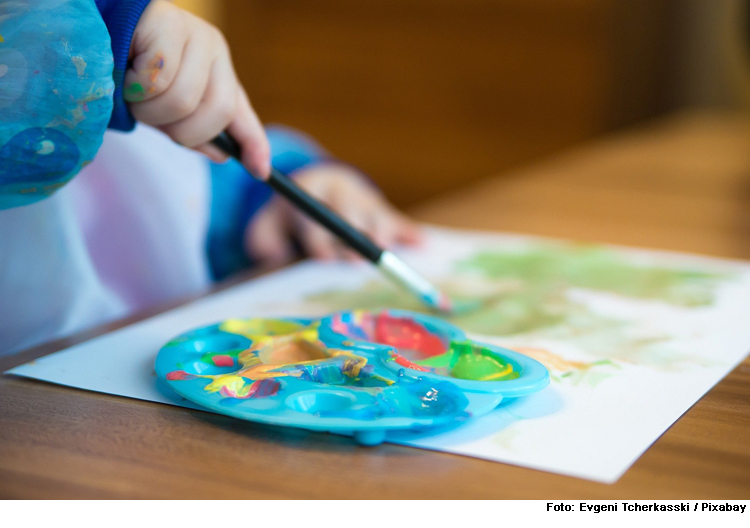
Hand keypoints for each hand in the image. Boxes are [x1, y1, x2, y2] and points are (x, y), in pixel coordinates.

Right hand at [123, 0, 269, 176]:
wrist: (90, 28)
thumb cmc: (123, 71)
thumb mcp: (162, 108)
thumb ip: (192, 131)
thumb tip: (222, 156)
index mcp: (218, 71)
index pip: (241, 112)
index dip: (254, 144)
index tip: (260, 172)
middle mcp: (214, 50)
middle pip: (217, 113)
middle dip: (179, 129)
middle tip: (149, 114)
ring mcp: (195, 33)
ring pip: (184, 100)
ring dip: (149, 109)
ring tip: (131, 91)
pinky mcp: (168, 21)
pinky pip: (158, 79)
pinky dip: (134, 86)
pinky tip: (123, 68)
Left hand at [245, 164, 421, 265]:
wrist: (318, 186)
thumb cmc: (290, 218)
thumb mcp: (268, 224)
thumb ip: (263, 240)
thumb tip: (273, 256)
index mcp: (310, 192)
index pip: (315, 215)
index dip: (318, 237)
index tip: (321, 256)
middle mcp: (340, 193)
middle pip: (349, 215)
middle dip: (351, 237)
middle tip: (354, 259)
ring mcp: (364, 201)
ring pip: (375, 216)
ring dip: (381, 234)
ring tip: (384, 250)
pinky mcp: (383, 212)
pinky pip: (399, 222)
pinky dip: (410, 234)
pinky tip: (422, 244)